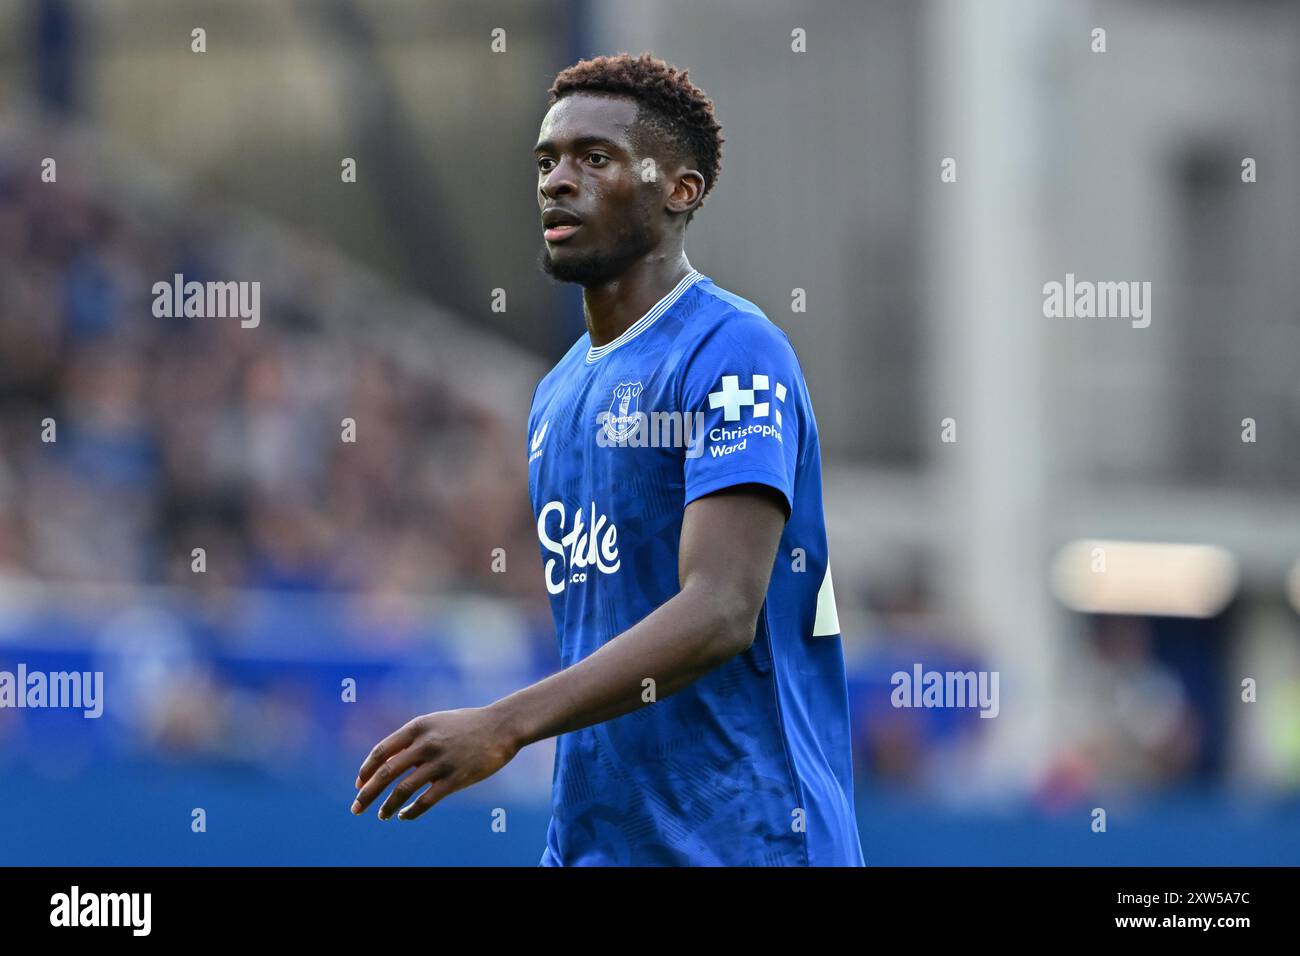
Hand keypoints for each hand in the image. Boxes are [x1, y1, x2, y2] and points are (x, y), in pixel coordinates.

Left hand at [351, 706, 519, 820]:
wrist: (502, 726)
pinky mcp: (456, 778)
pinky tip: (405, 816)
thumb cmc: (468, 725)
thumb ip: (414, 739)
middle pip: (386, 772)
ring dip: (388, 806)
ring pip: (403, 790)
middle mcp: (426, 743)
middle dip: (366, 793)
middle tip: (356, 808)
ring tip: (381, 816)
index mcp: (418, 727)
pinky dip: (411, 812)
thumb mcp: (437, 722)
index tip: (359, 783)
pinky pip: (426, 801)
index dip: (366, 770)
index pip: (381, 751)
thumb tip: (389, 760)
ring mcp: (441, 762)